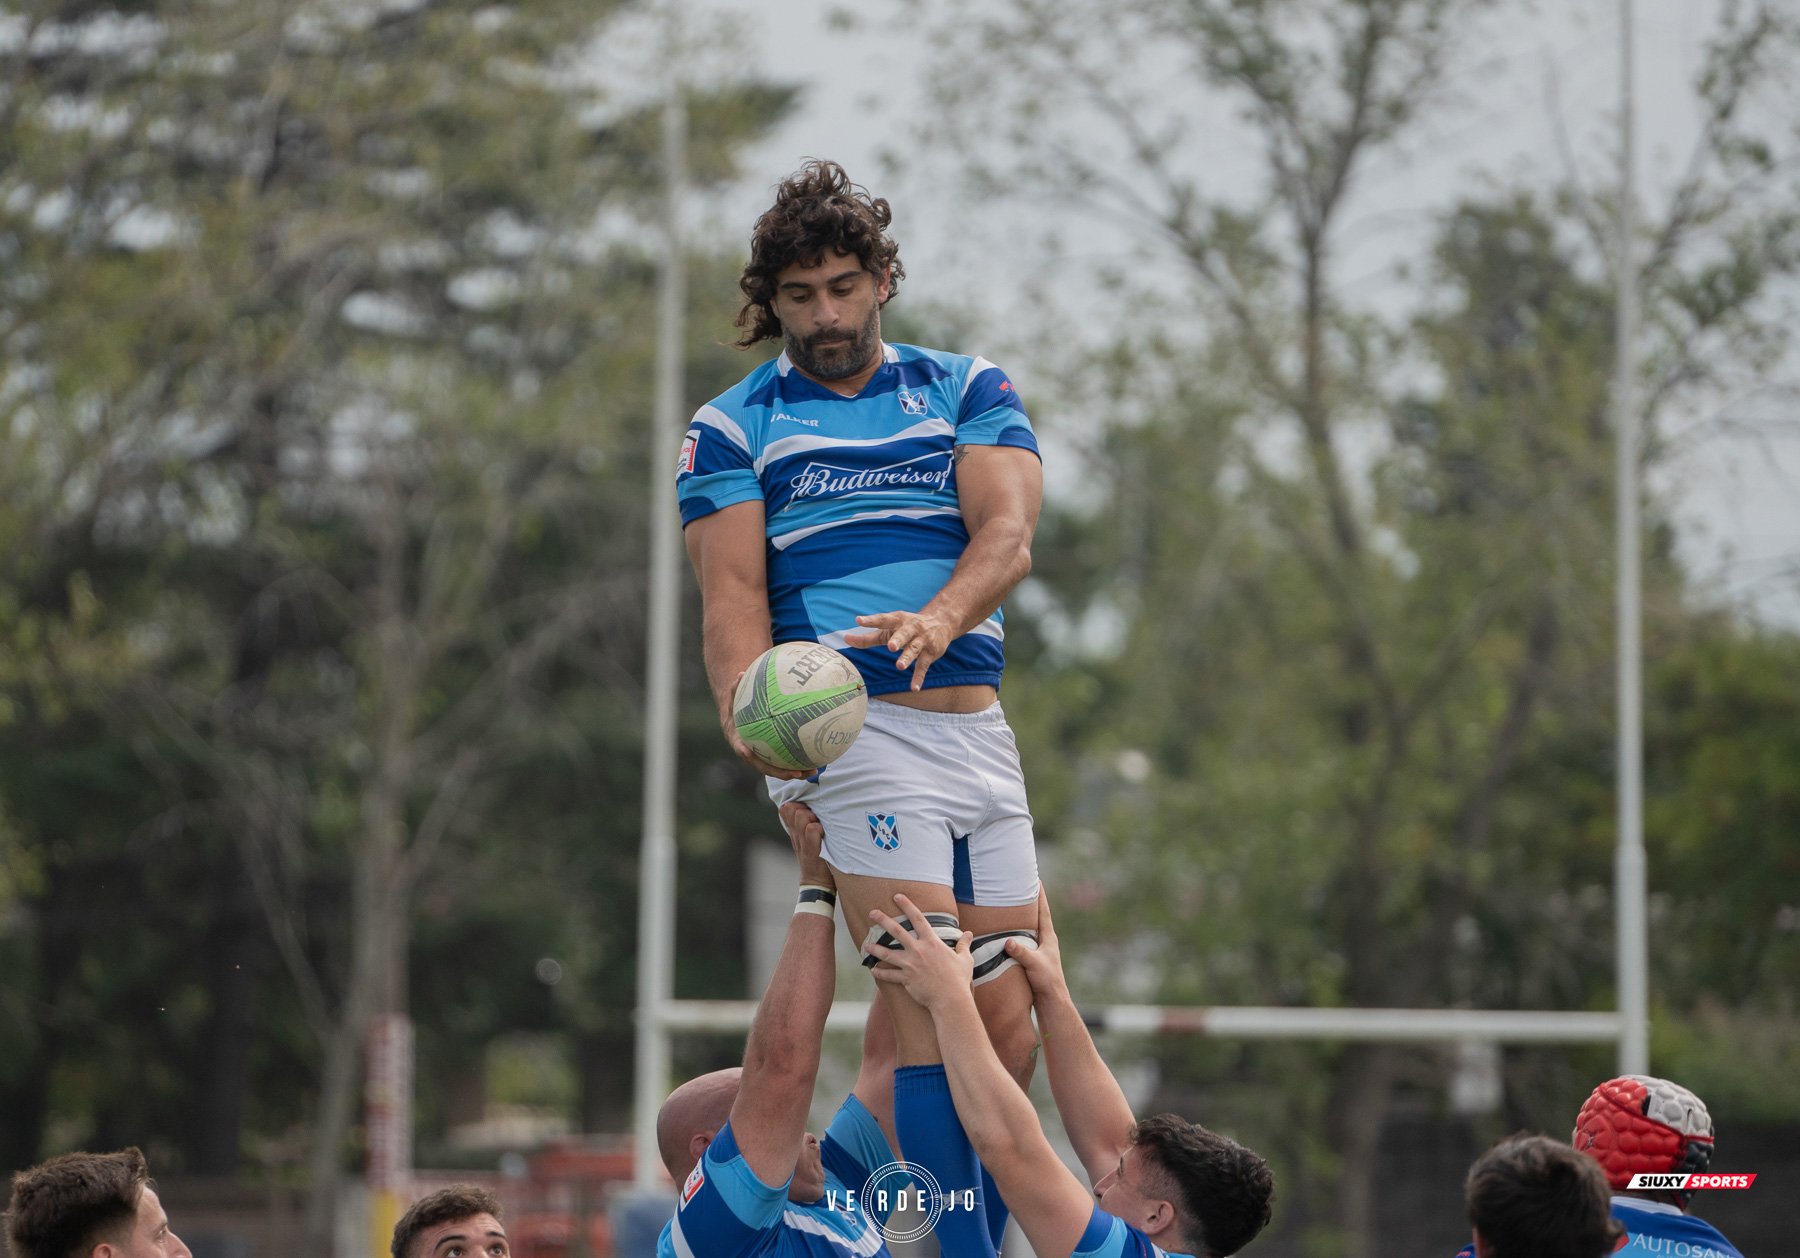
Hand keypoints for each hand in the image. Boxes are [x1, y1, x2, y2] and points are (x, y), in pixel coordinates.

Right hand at [723, 670, 812, 780]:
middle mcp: (752, 754)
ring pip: (779, 769)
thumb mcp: (734, 699)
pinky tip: (819, 760)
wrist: (738, 723)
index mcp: (739, 741)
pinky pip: (787, 762)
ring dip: (796, 773)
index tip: (749, 753)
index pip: (740, 747)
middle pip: (765, 767)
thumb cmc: (737, 709)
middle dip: (781, 772)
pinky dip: (801, 763)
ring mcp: (764, 758)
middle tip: (796, 772)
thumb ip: (736, 689)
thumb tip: (740, 673)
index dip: (744, 752)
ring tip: (814, 771)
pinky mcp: (774, 758)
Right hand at [780, 802, 831, 884]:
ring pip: (802, 815)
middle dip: (806, 807)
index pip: (786, 808)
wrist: (816, 881)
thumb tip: (808, 807)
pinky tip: (824, 834)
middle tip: (815, 817)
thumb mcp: (804, 839)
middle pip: (793, 807)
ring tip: (820, 824)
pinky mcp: (812, 849)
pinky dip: (819, 828)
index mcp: (794, 830)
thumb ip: (803, 824)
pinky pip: (812, 829)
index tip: (808, 809)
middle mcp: (796, 834)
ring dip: (813, 816)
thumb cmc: (815, 857)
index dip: (797, 803)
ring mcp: (803, 841)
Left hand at [842, 608, 956, 690]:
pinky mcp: (931, 653)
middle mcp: (911, 628)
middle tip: (891, 646)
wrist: (941, 622)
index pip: (883, 619)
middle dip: (898, 640)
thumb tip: (846, 639)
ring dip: (907, 658)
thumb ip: (868, 636)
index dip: (871, 620)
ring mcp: (922, 640)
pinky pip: (924, 666)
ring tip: (899, 666)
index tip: (858, 620)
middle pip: (904, 634)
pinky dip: (919, 677)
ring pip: (914, 650)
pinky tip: (914, 688)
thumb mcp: (889, 629)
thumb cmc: (907, 627)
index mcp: (898, 620)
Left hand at [865, 893, 974, 1009]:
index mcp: (932, 942)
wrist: (951, 1000)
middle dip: (883, 920)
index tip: (897, 896)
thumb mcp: (965, 959)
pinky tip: (873, 970)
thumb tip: (969, 934)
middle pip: (897, 931)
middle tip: (872, 912)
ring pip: (887, 954)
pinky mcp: (906, 979)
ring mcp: (910, 965)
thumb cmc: (959, 979)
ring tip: (866, 945)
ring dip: (875, 948)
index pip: (918, 918)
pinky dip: (880, 973)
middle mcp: (919, 950)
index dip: (907, 905)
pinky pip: (889, 975)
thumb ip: (964, 945)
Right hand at [1004, 887, 1067, 1001]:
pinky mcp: (1033, 959)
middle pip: (1037, 916)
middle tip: (1021, 887)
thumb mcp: (1034, 965)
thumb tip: (1008, 941)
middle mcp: (1045, 941)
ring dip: (1023, 917)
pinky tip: (1008, 933)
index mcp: (1048, 938)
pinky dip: (1017, 932)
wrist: (1052, 1001)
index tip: (1036, 880)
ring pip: (1030, 928)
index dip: (1039, 896)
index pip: (1043, 912)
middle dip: (1030, 902)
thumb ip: (1021, 952)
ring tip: (1012, 905)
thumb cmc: (1047, 982)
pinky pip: (1024, 940)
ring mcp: (1040, 950)